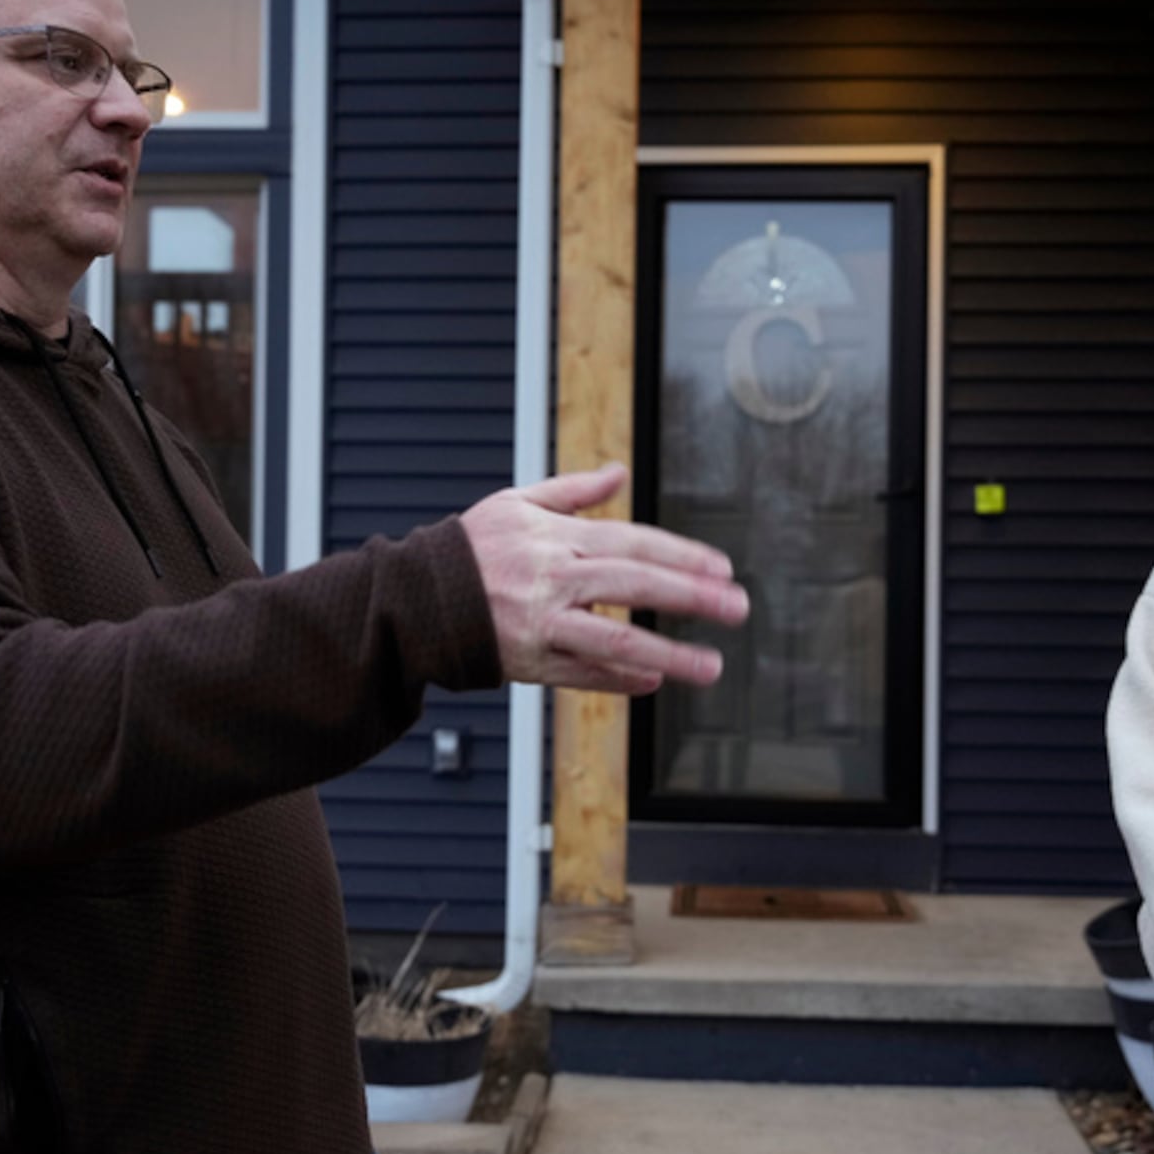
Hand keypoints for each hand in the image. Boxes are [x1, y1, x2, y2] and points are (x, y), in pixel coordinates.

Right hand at [460, 463, 749, 694]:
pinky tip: (655, 681)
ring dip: (668, 654)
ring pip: (614, 641)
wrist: (416, 599)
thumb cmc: (472, 548)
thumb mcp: (517, 503)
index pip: (633, 543)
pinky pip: (583, 674)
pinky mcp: (530, 661)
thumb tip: (618, 472)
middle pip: (634, 586)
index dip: (681, 556)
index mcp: (557, 538)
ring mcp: (542, 624)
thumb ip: (574, 491)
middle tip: (737, 608)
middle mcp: (553, 579)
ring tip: (711, 667)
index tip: (723, 569)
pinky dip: (621, 681)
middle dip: (691, 598)